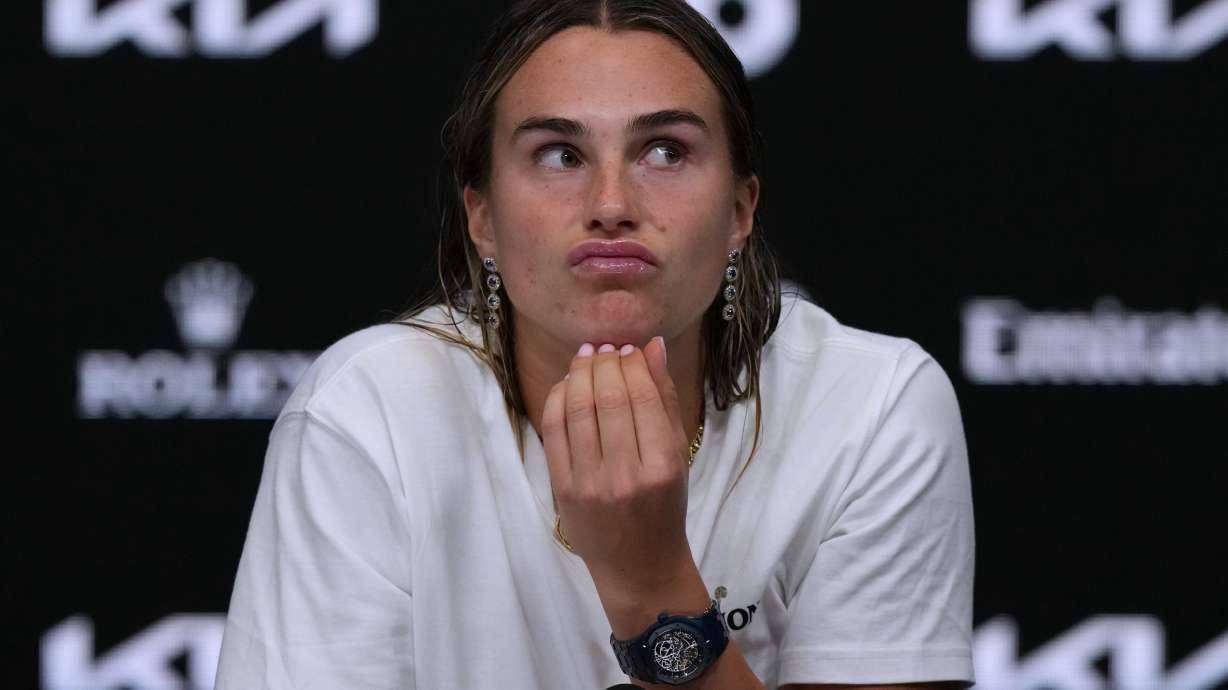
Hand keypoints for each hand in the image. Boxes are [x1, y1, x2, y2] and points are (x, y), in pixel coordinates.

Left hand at [540, 337, 692, 590]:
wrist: (639, 566)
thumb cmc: (665, 507)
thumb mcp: (677, 456)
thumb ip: (665, 400)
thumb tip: (653, 346)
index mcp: (662, 465)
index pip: (642, 396)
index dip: (632, 363)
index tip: (629, 350)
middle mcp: (626, 474)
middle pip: (608, 396)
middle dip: (605, 362)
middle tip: (606, 348)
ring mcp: (590, 483)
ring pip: (579, 408)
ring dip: (580, 372)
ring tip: (587, 357)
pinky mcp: (563, 489)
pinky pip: (554, 430)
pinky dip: (558, 398)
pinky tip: (567, 384)